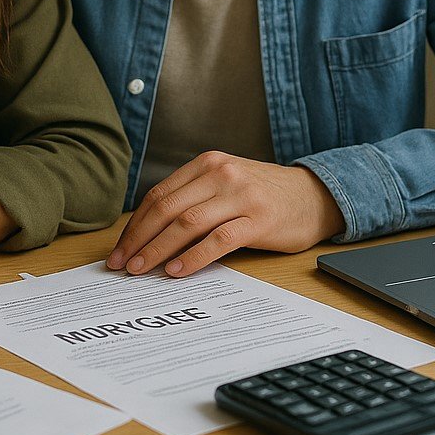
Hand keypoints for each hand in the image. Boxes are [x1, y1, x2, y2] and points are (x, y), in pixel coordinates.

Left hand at [106, 151, 345, 277]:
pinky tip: (178, 271)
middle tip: (122, 265)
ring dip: (159, 249)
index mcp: (207, 164)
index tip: (120, 250)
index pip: (160, 195)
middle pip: (167, 209)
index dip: (135, 225)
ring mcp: (241, 195)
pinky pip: (218, 240)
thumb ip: (193, 199)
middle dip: (139, 239)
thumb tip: (147, 235)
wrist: (314, 196)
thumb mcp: (225, 185)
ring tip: (142, 270)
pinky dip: (194, 257)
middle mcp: (221, 173)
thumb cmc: (263, 196)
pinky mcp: (259, 219)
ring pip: (187, 223)